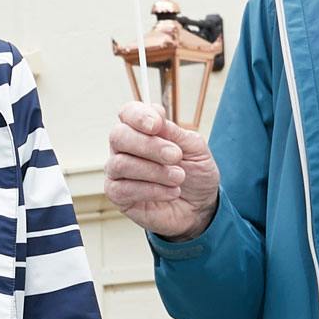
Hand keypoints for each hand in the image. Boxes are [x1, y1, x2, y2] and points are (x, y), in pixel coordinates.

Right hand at [103, 103, 219, 241]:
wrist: (200, 205)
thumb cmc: (195, 172)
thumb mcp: (196, 149)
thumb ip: (176, 133)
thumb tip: (157, 120)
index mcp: (141, 129)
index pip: (128, 113)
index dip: (139, 116)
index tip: (157, 125)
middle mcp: (124, 148)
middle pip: (118, 136)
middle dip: (148, 145)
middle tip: (176, 156)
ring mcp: (118, 172)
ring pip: (120, 164)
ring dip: (154, 170)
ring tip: (179, 177)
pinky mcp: (118, 195)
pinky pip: (123, 189)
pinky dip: (152, 190)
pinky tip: (171, 192)